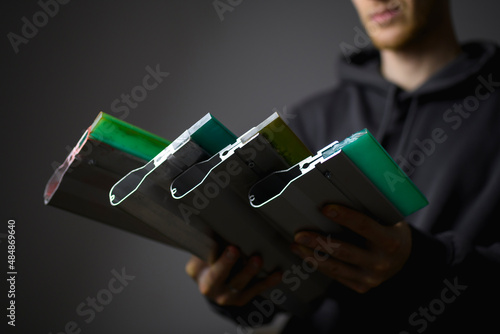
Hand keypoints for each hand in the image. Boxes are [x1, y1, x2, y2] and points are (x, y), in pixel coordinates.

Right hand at [185, 246, 281, 306]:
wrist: (215, 283)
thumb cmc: (212, 259)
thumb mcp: (206, 249)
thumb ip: (212, 238)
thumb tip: (221, 217)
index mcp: (197, 271)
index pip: (202, 260)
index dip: (208, 250)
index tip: (215, 239)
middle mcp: (209, 286)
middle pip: (216, 276)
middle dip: (226, 263)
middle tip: (234, 249)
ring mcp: (226, 296)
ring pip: (238, 285)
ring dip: (249, 272)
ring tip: (257, 260)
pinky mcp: (241, 299)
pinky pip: (255, 291)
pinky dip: (267, 282)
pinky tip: (276, 274)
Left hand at [291, 204, 411, 293]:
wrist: (402, 259)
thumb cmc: (390, 231)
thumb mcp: (387, 219)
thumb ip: (368, 209)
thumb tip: (337, 190)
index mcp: (391, 241)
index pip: (364, 226)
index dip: (344, 216)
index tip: (325, 208)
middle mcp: (381, 262)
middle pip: (344, 251)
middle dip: (319, 241)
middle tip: (300, 233)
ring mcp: (371, 278)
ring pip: (336, 267)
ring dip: (312, 255)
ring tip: (296, 244)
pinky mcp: (361, 286)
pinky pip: (336, 275)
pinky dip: (318, 264)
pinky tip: (305, 254)